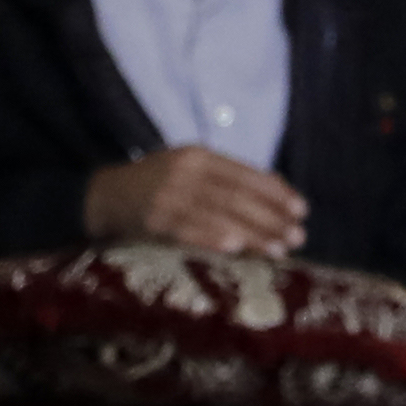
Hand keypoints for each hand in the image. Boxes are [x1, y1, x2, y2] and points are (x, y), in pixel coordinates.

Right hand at [86, 144, 308, 256]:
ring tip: (280, 250)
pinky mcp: (153, 220)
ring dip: (253, 233)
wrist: (104, 197)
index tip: (301, 209)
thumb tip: (281, 189)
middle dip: (271, 217)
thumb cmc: (158, 186)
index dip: (275, 192)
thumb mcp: (191, 172)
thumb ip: (230, 178)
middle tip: (298, 236)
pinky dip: (212, 237)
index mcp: (197, 156)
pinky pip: (188, 230)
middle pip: (236, 195)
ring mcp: (167, 195)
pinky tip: (236, 248)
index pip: (244, 173)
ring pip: (218, 213)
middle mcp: (184, 171)